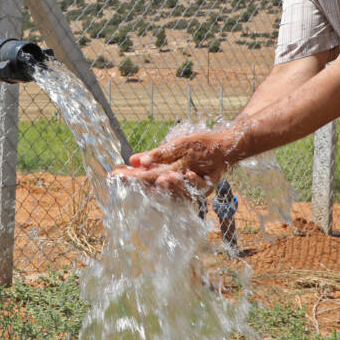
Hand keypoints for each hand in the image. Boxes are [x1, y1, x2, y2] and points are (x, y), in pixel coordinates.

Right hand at [112, 129, 237, 196]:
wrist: (224, 147)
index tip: (115, 175)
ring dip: (171, 184)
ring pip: (178, 191)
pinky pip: (198, 188)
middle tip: (137, 178)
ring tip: (165, 177)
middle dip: (147, 184)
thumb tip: (133, 160)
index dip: (130, 177)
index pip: (144, 178)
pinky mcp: (205, 187)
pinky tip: (189, 174)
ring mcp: (190, 187)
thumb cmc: (197, 147)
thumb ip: (155, 155)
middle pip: (158, 188)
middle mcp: (176, 183)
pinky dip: (194, 182)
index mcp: (165, 174)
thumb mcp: (173, 148)